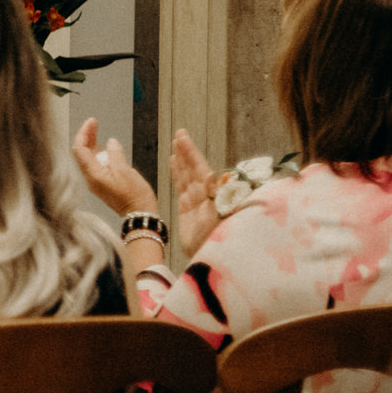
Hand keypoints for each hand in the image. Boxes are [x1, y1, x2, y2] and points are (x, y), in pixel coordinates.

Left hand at [72, 118, 157, 215]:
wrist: (140, 214)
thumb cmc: (134, 196)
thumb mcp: (125, 171)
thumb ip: (115, 154)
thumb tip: (110, 142)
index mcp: (93, 174)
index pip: (80, 149)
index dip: (84, 132)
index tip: (92, 121)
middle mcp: (91, 178)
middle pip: (82, 152)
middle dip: (86, 135)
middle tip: (94, 122)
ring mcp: (97, 181)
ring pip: (89, 157)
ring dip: (92, 142)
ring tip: (97, 130)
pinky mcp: (104, 183)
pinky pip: (97, 164)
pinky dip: (99, 152)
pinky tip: (106, 146)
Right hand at [171, 129, 220, 256]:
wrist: (210, 258)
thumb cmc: (218, 239)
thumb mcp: (218, 217)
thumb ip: (215, 195)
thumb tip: (210, 175)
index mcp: (213, 194)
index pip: (200, 168)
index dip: (192, 154)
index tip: (182, 138)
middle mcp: (205, 195)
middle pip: (194, 168)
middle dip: (186, 152)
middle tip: (179, 134)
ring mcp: (196, 201)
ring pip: (186, 175)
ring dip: (181, 160)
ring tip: (175, 144)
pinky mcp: (186, 209)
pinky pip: (181, 186)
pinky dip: (177, 173)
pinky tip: (173, 163)